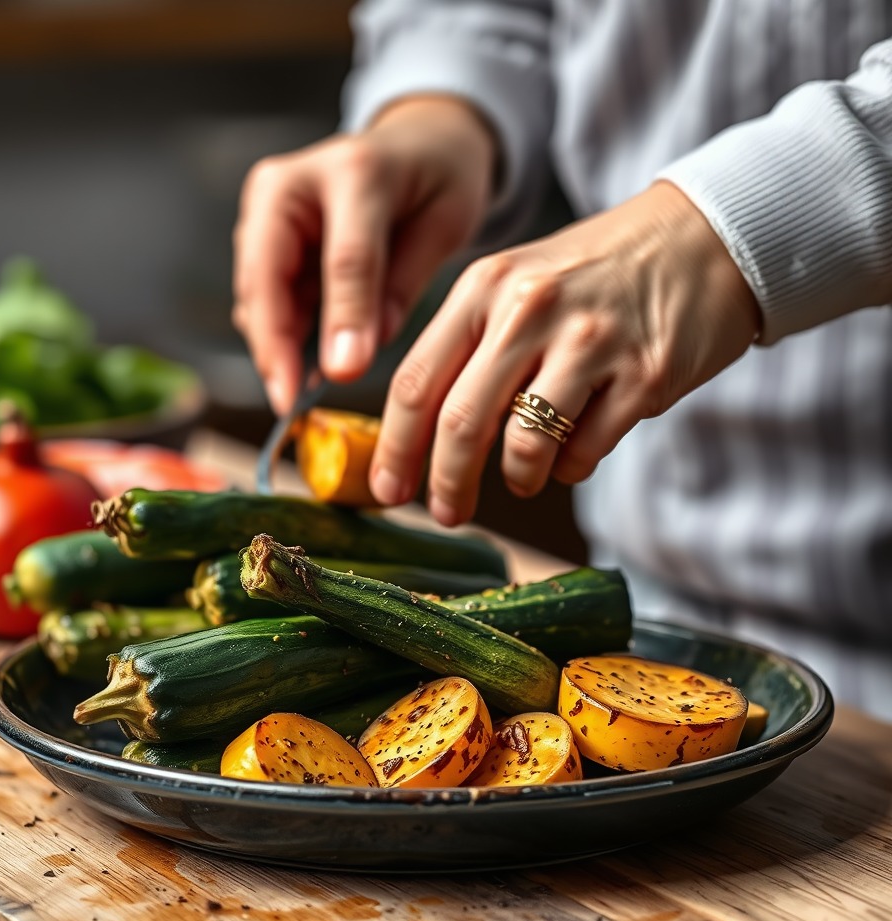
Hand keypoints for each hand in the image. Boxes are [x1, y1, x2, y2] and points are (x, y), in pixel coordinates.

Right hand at [232, 96, 496, 412]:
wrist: (417, 143)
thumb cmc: (438, 179)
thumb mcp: (444, 224)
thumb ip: (402, 283)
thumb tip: (357, 352)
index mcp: (355, 170)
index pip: (345, 256)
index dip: (342, 319)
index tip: (343, 374)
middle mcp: (292, 182)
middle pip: (269, 272)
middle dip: (274, 343)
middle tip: (288, 401)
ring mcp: (266, 207)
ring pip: (254, 289)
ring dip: (270, 344)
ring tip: (295, 395)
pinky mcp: (259, 234)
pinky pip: (260, 295)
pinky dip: (275, 334)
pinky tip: (298, 368)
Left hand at [369, 182, 762, 525]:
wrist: (704, 237)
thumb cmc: (595, 273)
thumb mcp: (516, 283)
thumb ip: (466, 347)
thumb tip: (419, 435)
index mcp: (484, 287)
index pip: (416, 382)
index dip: (394, 448)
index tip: (387, 490)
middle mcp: (530, 308)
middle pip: (460, 422)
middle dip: (445, 484)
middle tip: (445, 513)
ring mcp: (590, 342)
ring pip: (525, 447)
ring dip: (518, 478)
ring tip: (524, 475)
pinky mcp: (643, 375)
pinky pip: (584, 453)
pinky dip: (571, 467)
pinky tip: (578, 447)